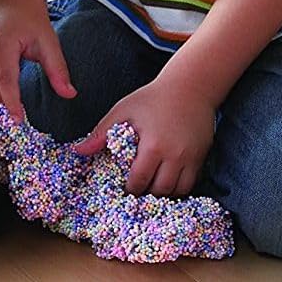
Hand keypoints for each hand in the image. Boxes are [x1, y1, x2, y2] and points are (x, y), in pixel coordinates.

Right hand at [0, 5, 75, 120]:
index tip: (19, 119)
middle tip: (15, 94)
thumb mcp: (49, 43)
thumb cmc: (31, 23)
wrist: (12, 5)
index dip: (11, 102)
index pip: (5, 79)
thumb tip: (70, 94)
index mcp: (2, 43)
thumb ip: (58, 70)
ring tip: (5, 86)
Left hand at [74, 76, 216, 196]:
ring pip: (177, 191)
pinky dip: (179, 186)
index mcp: (153, 146)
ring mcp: (191, 158)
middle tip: (136, 191)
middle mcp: (175, 156)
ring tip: (151, 187)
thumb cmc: (153, 98)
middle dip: (146, 194)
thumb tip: (79, 151)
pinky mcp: (202, 157)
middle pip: (159, 191)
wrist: (191, 87)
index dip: (129, 190)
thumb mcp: (124, 110)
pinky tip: (167, 180)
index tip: (122, 189)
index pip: (139, 181)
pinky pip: (191, 183)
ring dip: (163, 193)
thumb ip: (102, 133)